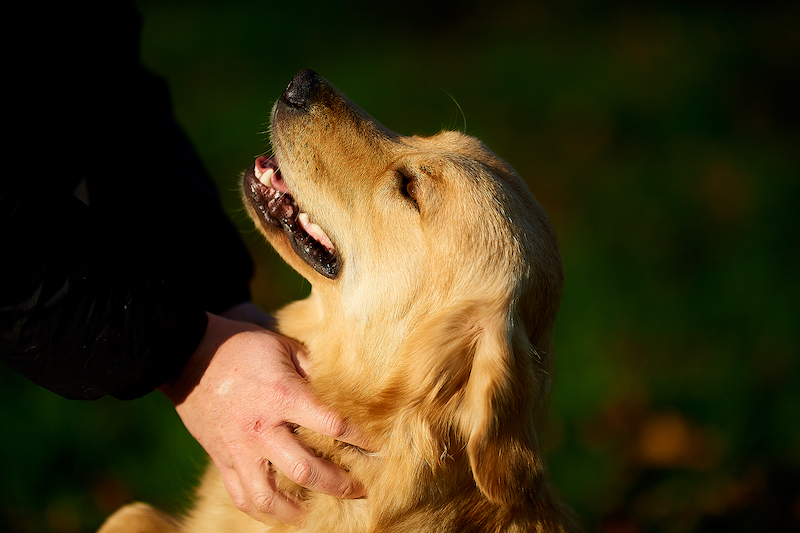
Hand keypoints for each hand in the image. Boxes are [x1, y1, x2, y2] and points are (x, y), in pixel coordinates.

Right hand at [159, 312, 367, 524]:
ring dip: (299, 510)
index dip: (361, 439)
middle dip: (340, 484)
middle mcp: (262, 429)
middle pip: (307, 471)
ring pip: (270, 496)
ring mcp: (240, 449)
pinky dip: (263, 511)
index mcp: (282, 396)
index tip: (379, 447)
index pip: (332, 425)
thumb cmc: (241, 346)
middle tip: (362, 489)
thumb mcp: (283, 346)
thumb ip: (312, 369)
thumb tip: (342, 387)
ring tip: (320, 512)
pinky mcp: (222, 459)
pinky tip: (282, 514)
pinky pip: (242, 496)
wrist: (186, 355)